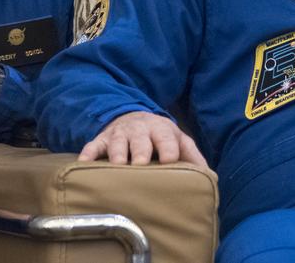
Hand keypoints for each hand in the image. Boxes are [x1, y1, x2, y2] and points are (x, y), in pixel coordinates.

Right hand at [78, 111, 206, 166]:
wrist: (133, 117)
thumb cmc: (159, 137)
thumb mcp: (178, 141)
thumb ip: (193, 157)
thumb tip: (210, 177)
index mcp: (162, 130)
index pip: (167, 139)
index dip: (169, 150)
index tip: (169, 161)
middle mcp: (140, 130)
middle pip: (141, 140)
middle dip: (141, 151)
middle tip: (140, 164)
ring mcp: (119, 135)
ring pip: (117, 143)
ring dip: (117, 154)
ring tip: (118, 166)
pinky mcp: (102, 139)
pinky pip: (92, 145)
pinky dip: (88, 153)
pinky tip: (84, 162)